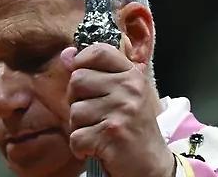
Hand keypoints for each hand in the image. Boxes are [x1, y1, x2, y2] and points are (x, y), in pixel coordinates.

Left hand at [61, 44, 172, 176]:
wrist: (151, 166)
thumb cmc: (131, 128)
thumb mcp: (122, 95)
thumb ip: (95, 73)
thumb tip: (66, 54)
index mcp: (132, 75)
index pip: (98, 51)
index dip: (82, 61)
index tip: (84, 79)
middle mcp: (129, 89)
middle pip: (77, 80)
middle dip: (77, 101)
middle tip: (95, 116)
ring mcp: (122, 110)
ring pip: (74, 110)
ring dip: (80, 127)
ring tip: (99, 132)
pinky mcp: (112, 134)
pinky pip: (76, 136)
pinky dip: (80, 148)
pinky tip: (97, 148)